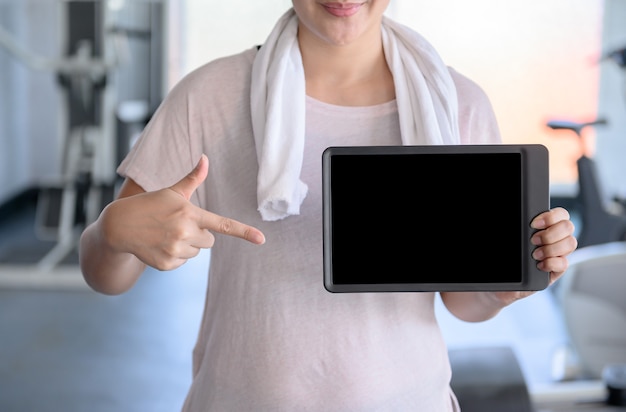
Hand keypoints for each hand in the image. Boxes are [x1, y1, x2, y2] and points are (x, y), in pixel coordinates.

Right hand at [101, 154, 264, 270]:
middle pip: (210, 241)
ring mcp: (175, 250)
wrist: (119, 226)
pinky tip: (160, 245)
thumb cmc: (150, 205)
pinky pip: (183, 262)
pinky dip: (175, 256)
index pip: (222, 224)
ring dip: (187, 245)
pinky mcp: (167, 264)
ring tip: (166, 234)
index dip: (244, 232)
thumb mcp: (171, 192)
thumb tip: (205, 158)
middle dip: (200, 234)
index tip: (261, 239)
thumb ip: (192, 179)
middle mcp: (184, 233)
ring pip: (196, 252)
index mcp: (189, 213)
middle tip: (179, 225)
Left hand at [492, 207, 577, 304]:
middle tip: (533, 241)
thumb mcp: (514, 239)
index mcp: (546, 227)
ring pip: (570, 243)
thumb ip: (522, 228)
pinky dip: (551, 263)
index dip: (551, 217)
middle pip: (568, 227)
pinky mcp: (557, 270)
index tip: (533, 224)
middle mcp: (556, 238)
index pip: (561, 214)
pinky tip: (538, 266)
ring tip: (534, 255)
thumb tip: (523, 222)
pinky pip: (564, 263)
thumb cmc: (508, 256)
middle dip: (550, 234)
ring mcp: (559, 254)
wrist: (503, 281)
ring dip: (551, 248)